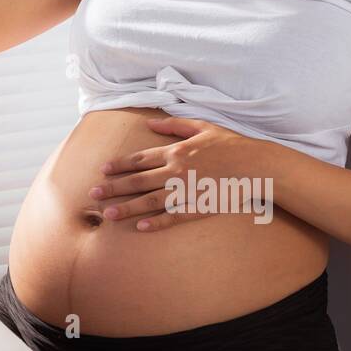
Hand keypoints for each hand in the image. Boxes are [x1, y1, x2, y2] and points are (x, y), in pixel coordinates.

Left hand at [88, 115, 261, 230]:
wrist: (258, 165)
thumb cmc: (231, 144)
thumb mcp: (202, 127)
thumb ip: (174, 125)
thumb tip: (150, 122)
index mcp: (176, 151)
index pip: (140, 159)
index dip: (120, 165)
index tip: (103, 170)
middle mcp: (176, 171)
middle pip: (138, 181)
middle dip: (114, 187)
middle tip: (93, 194)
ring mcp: (187, 191)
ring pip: (150, 201)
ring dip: (127, 208)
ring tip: (107, 215)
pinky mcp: (199, 207)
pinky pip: (174, 216)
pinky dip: (157, 223)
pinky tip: (141, 228)